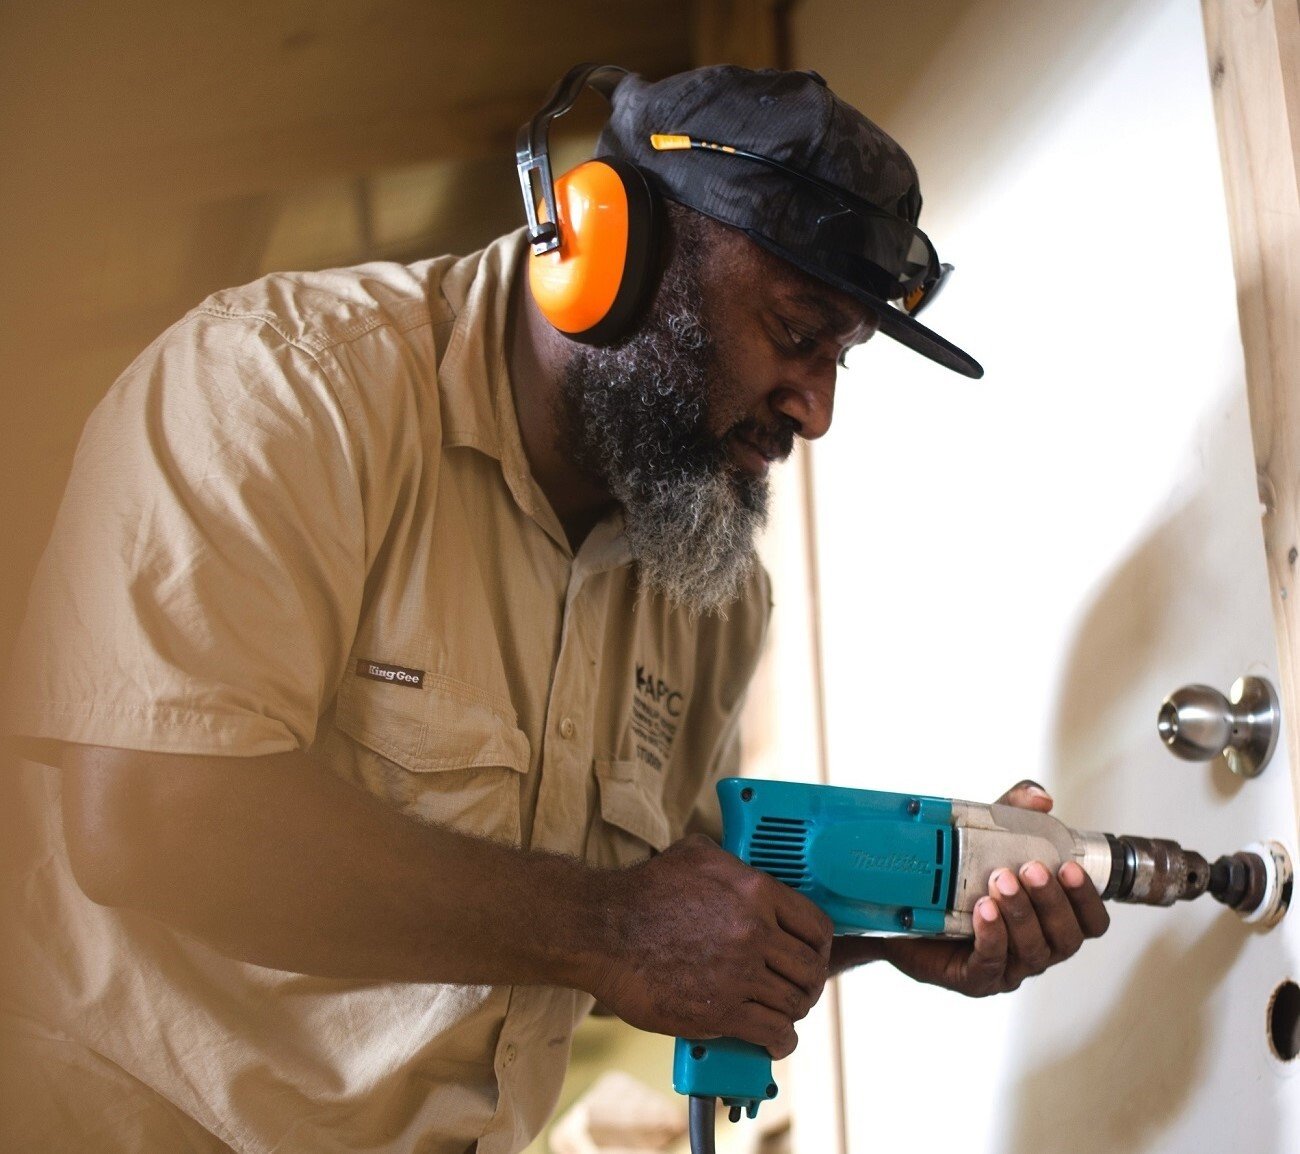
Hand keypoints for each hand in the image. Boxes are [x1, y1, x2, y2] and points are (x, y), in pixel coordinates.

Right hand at [590, 834, 833, 1057]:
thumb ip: (732, 863)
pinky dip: (779, 1040)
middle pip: (810, 969)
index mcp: (755, 891)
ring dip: (793, 1012)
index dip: (820, 946)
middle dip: (808, 983)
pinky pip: (772, 1031)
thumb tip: (747, 870)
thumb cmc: (643, 891)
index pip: (816, 926)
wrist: (603, 929)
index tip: (813, 955)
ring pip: (794, 1003)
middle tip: (797, 988)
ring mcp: (739, 973)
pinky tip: (774, 1040)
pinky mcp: (719, 1010)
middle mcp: (754, 931)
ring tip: (783, 1014)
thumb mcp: (695, 855)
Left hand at [861, 780, 1109, 996]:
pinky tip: (983, 910)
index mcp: (1050, 919)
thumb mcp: (987, 834)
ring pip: (1032, 951)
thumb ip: (1015, 811)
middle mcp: (1037, 946)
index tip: (1069, 866)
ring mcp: (1008, 966)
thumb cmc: (957, 875)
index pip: (1091, 922)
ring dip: (1020, 914)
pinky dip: (992, 936)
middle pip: (1066, 938)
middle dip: (1051, 902)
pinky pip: (991, 963)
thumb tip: (1041, 799)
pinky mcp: (975, 978)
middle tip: (1029, 869)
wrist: (903, 906)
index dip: (1087, 898)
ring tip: (999, 881)